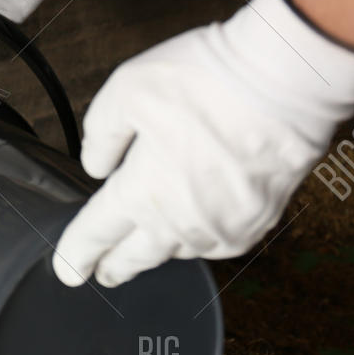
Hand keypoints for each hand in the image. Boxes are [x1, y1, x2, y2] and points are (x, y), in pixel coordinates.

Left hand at [53, 0, 353, 287]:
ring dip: (159, 249)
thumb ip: (102, 136)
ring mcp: (225, 227)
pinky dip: (200, 238)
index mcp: (143, 192)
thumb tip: (95, 166)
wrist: (286, 82)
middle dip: (115, 265)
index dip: (77, 253)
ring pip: (180, 250)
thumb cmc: (208, 81)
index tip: (67, 269)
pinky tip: (194, 227)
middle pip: (137, 257)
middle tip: (102, 272)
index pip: (98, 233)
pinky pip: (219, 242)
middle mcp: (183, 221)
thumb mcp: (126, 91)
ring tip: (145, 245)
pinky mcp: (260, 221)